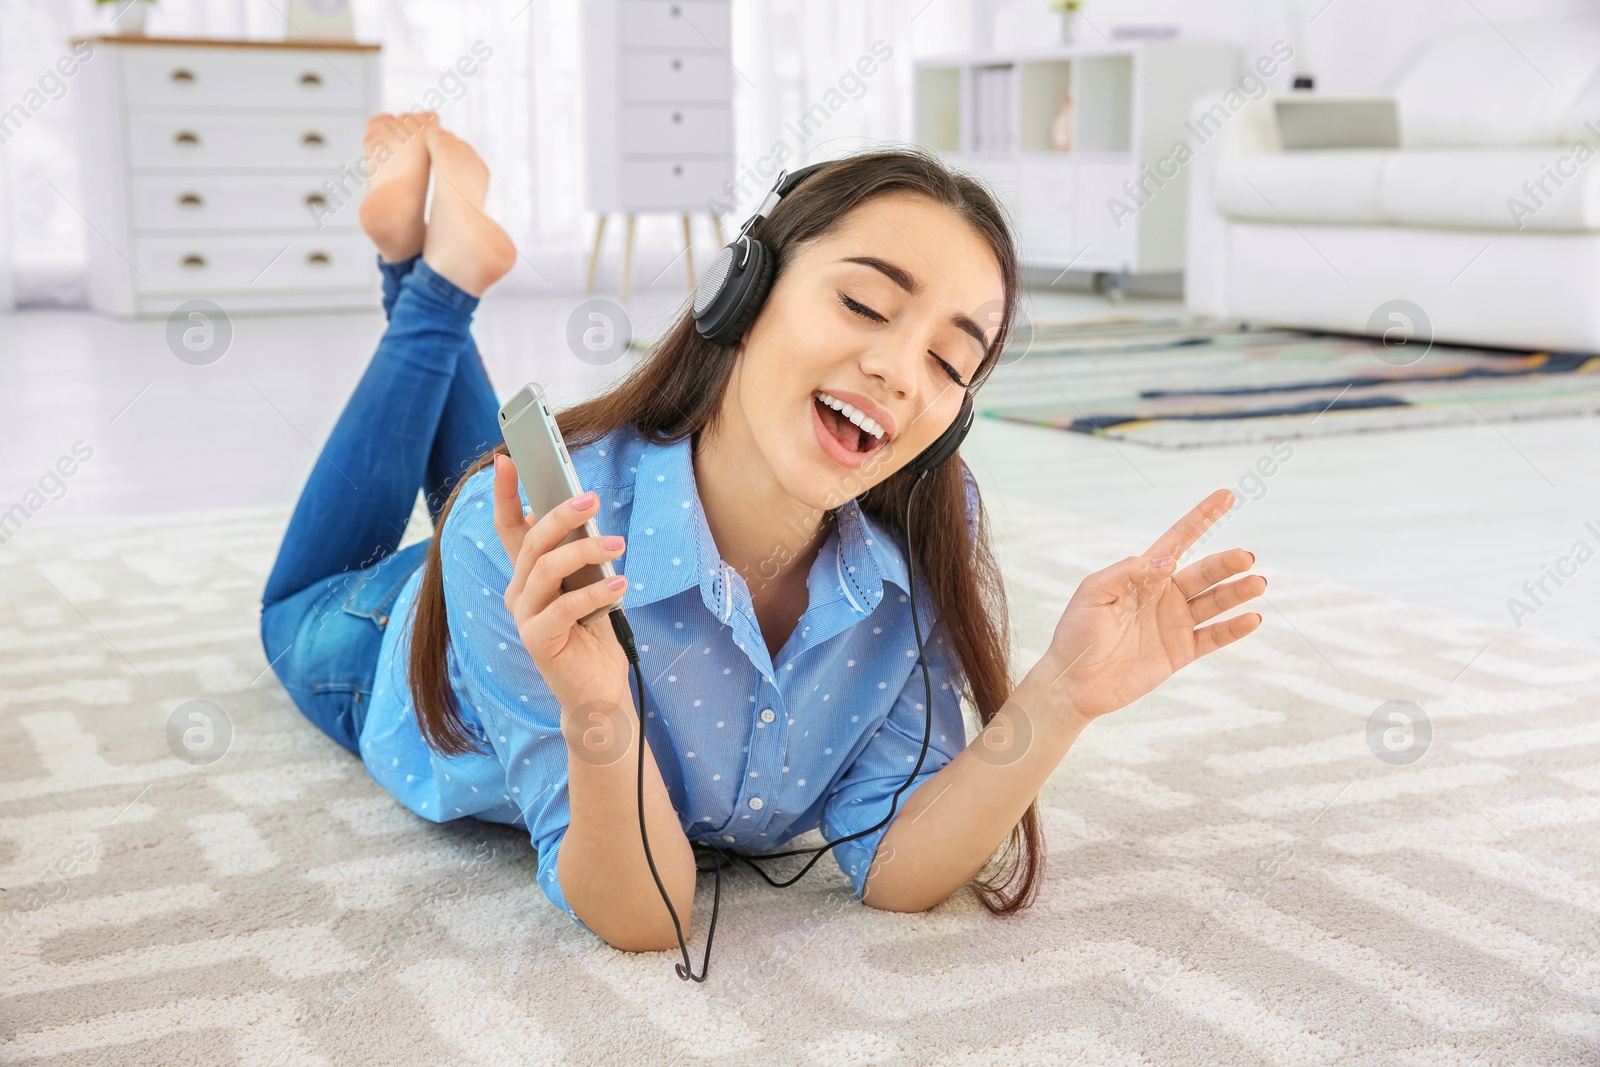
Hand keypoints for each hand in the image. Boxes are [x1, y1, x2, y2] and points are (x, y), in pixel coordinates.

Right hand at [491, 453, 629, 711]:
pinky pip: (563, 607)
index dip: (505, 493)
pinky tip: (620, 584)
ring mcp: (524, 616)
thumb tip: (586, 514)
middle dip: (560, 514)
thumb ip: (580, 556)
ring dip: (585, 551)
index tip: (508, 458)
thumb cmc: (594, 632)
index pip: (509, 527)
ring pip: (546, 568)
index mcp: (528, 573)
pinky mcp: (537, 639)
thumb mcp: (588, 584)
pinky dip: (594, 592)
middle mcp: (519, 591)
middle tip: (591, 499)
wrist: (597, 689)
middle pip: (532, 541)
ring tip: (618, 543)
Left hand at [1031, 488, 1264, 725]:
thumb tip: (1166, 561)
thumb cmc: (1076, 633)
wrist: (1073, 681)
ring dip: (1237, 592)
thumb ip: (1126, 573)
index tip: (1226, 496)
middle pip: (1203, 572)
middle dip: (1225, 563)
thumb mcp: (1092, 593)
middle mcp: (1164, 595)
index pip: (1179, 540)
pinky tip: (1252, 618)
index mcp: (1143, 576)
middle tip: (1245, 557)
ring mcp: (1175, 624)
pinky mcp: (1180, 652)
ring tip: (1257, 582)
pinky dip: (1233, 629)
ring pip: (1214, 602)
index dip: (1202, 517)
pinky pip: (1213, 638)